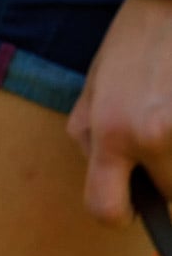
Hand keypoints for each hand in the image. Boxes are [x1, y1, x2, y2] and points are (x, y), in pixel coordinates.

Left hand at [68, 0, 171, 225]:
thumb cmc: (132, 43)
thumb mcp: (93, 88)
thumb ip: (92, 138)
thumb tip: (111, 183)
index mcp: (110, 132)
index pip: (106, 210)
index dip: (117, 211)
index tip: (129, 200)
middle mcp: (152, 137)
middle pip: (168, 195)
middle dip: (164, 176)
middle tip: (160, 131)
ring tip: (169, 111)